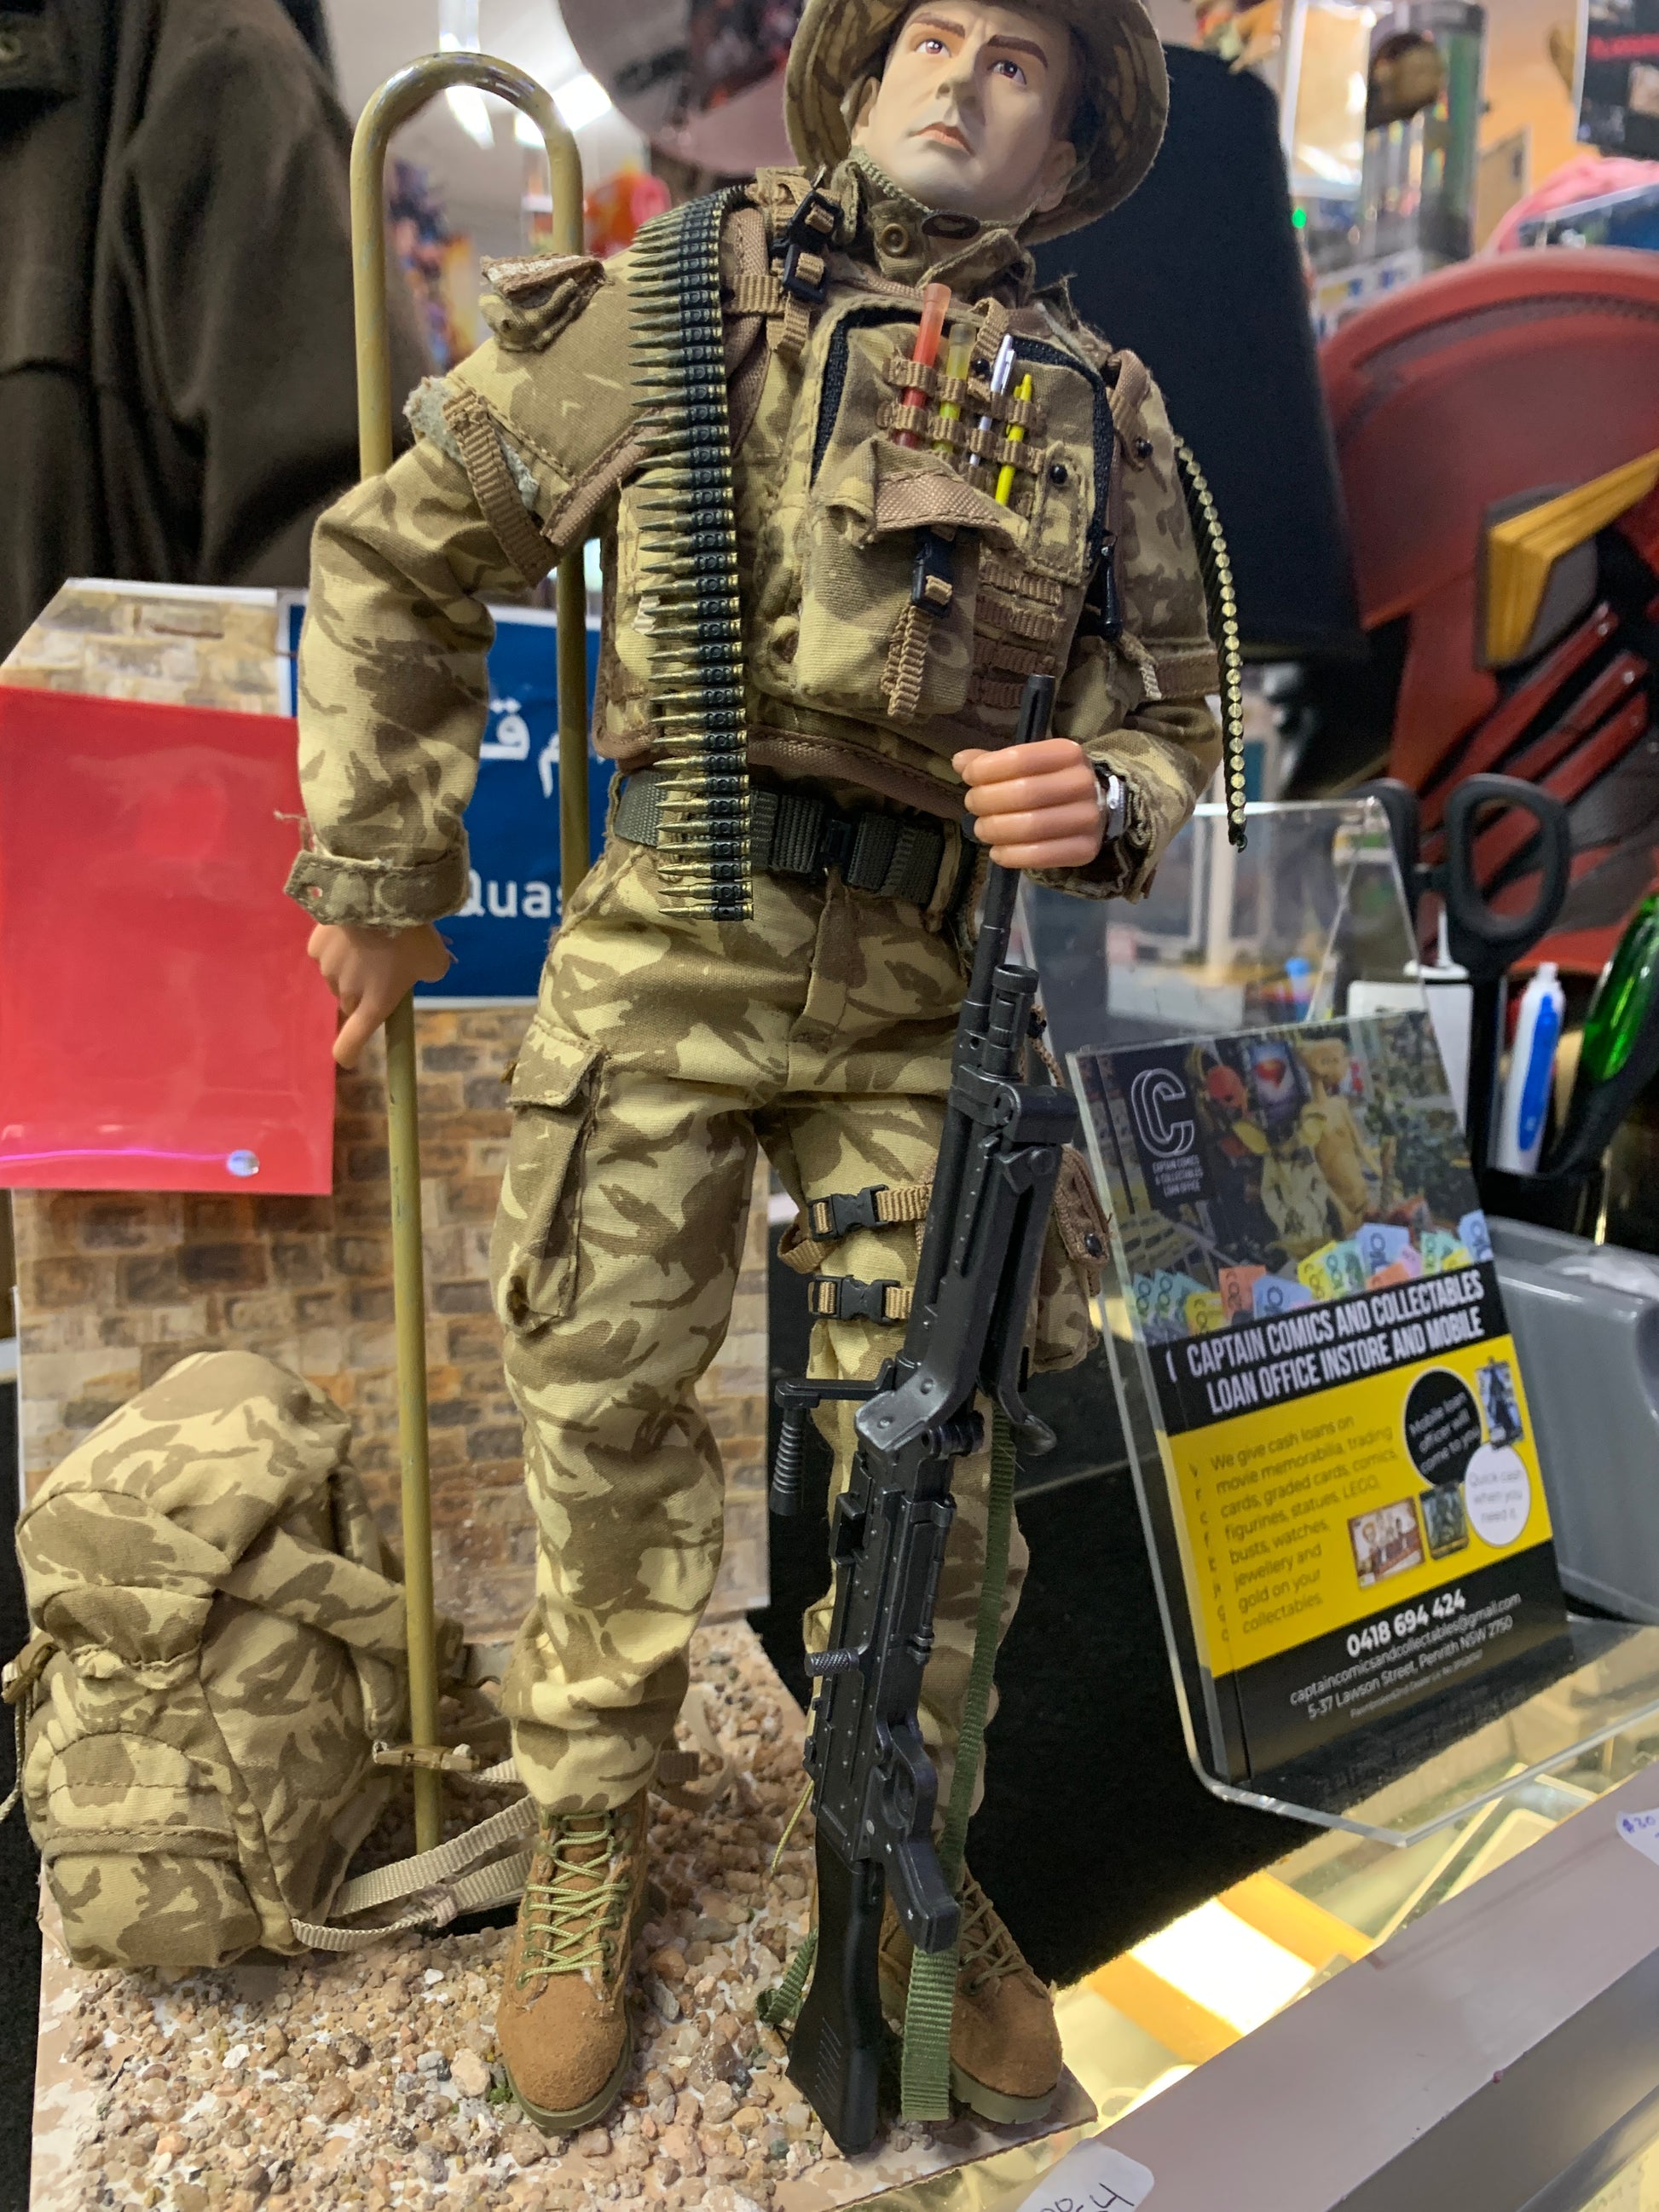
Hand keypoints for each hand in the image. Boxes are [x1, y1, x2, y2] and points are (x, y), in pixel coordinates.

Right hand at [307, 923, 451, 1068]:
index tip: (348, 1058)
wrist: (379, 895)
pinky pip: (325, 952)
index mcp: (375, 1003)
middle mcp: (347, 992)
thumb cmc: (413, 935)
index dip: (349, 1051)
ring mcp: (328, 968)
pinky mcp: (315, 945)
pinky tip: (352, 927)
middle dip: (362, 992)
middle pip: (350, 1002)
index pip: (353, 1040)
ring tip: (370, 939)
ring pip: (337, 976)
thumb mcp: (435, 961)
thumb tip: (418, 970)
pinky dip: (337, 945)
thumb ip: (426, 973)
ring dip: (350, 967)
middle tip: (382, 968)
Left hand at [953, 738, 1104, 871]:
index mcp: (1068, 753)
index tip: (969, 777)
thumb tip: (959, 761)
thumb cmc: (1050, 782)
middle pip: (1023, 793)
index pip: (1020, 758)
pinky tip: (997, 852)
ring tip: (982, 829)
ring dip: (995, 830)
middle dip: (986, 801)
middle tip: (973, 806)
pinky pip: (1040, 856)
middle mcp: (1082, 783)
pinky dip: (1011, 856)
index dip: (986, 769)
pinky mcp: (1086, 849)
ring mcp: (1088, 818)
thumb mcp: (1027, 764)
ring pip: (1030, 826)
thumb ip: (993, 762)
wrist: (1096, 809)